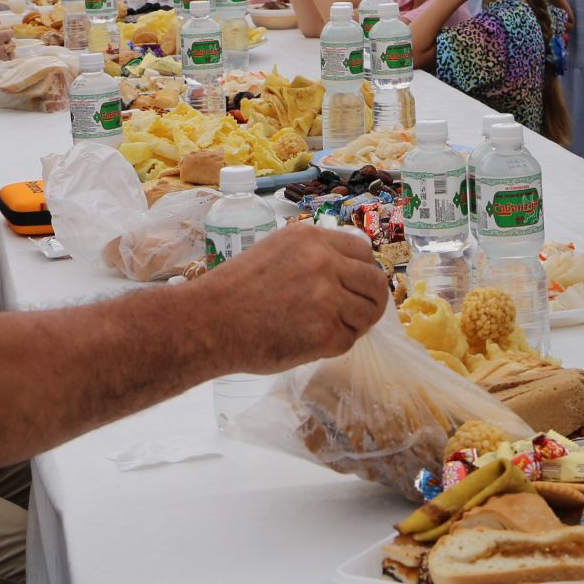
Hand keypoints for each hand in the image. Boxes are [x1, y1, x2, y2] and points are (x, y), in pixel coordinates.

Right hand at [206, 226, 388, 372]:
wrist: (208, 322)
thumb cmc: (235, 291)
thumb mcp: (275, 251)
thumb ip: (311, 255)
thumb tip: (345, 271)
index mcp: (311, 239)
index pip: (363, 251)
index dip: (364, 271)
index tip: (359, 285)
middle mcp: (323, 262)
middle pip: (375, 281)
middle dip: (371, 299)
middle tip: (359, 313)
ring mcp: (327, 298)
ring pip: (368, 312)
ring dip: (356, 324)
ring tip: (332, 329)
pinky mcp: (325, 333)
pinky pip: (349, 339)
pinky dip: (335, 344)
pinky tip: (313, 342)